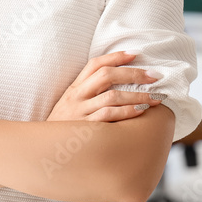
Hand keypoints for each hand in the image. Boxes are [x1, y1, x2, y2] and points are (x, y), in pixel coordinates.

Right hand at [47, 51, 163, 121]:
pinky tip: (141, 111)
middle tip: (155, 76)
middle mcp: (77, 96)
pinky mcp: (86, 127)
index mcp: (74, 87)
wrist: (45, 147)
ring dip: (137, 95)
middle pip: (106, 75)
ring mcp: (81, 111)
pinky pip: (109, 116)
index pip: (95, 64)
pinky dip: (127, 111)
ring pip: (112, 96)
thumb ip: (89, 92)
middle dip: (133, 74)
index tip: (136, 54)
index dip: (116, 57)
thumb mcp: (71, 103)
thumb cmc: (64, 125)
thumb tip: (118, 81)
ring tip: (156, 96)